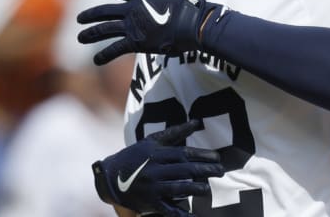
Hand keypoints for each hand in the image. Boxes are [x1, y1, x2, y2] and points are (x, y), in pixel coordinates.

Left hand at [77, 0, 217, 64]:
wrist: (191, 24)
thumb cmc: (190, 6)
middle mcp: (131, 9)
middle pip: (104, 11)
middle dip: (90, 15)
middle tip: (79, 19)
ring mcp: (132, 26)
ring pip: (104, 29)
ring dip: (91, 34)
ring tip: (80, 37)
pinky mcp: (136, 42)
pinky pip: (115, 49)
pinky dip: (105, 56)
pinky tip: (96, 61)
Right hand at [92, 120, 224, 215]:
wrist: (108, 177)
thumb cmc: (135, 156)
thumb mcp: (152, 141)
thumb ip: (175, 132)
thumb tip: (197, 122)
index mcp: (157, 154)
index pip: (185, 154)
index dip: (203, 156)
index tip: (217, 157)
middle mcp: (154, 169)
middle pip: (185, 170)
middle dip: (205, 170)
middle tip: (221, 171)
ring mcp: (152, 187)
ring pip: (178, 188)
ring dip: (196, 189)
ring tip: (207, 189)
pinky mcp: (149, 203)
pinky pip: (168, 209)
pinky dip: (181, 213)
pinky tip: (193, 215)